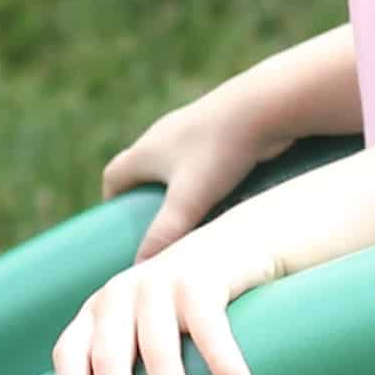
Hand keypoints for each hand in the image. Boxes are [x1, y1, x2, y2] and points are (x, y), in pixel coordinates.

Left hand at [52, 228, 267, 374]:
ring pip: (157, 348)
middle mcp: (121, 293)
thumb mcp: (146, 328)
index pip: (69, 350)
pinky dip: (222, 363)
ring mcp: (159, 282)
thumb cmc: (186, 309)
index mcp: (100, 310)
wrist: (235, 246)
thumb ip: (130, 364)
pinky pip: (208, 327)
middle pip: (109, 356)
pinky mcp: (200, 279)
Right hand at [101, 90, 268, 264]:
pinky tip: (223, 192)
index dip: (112, 201)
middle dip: (144, 196)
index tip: (120, 225)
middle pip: (142, 167)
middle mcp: (162, 134)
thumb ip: (164, 233)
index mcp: (145, 149)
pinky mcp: (218, 127)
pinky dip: (202, 175)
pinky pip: (200, 155)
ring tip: (191, 213)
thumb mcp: (189, 199)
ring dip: (176, 185)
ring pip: (173, 161)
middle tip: (157, 225)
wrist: (262, 107)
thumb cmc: (220, 152)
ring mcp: (191, 128)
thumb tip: (138, 268)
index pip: (114, 175)